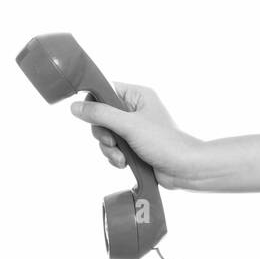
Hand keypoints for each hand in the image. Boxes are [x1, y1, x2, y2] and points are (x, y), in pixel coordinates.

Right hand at [70, 82, 204, 189]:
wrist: (184, 169)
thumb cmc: (164, 142)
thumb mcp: (129, 126)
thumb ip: (100, 114)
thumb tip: (74, 107)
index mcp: (137, 95)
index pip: (104, 90)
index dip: (94, 103)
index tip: (91, 117)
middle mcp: (135, 109)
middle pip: (100, 115)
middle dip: (102, 133)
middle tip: (112, 142)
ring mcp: (134, 128)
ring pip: (105, 134)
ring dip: (109, 149)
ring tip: (121, 158)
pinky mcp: (134, 145)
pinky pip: (112, 147)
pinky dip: (115, 156)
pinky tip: (124, 163)